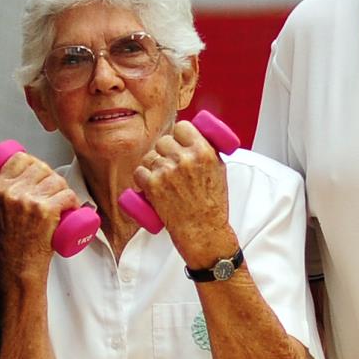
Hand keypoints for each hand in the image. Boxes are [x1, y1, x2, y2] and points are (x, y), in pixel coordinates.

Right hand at [0, 149, 77, 271]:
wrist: (19, 264)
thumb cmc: (13, 240)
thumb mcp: (1, 208)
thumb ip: (8, 190)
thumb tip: (26, 173)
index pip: (20, 159)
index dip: (35, 164)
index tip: (40, 175)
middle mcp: (13, 192)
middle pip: (42, 167)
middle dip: (52, 178)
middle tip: (52, 194)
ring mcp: (30, 200)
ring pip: (57, 180)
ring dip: (64, 190)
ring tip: (60, 204)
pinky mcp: (46, 210)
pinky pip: (67, 195)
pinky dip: (74, 201)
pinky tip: (70, 208)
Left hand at [134, 119, 231, 262]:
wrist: (204, 231)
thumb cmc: (213, 205)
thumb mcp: (219, 170)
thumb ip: (207, 151)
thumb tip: (192, 139)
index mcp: (204, 151)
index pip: (182, 127)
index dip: (178, 135)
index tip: (178, 143)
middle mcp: (184, 159)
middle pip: (163, 141)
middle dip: (165, 152)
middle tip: (170, 164)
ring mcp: (167, 172)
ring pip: (150, 156)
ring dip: (153, 165)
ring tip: (162, 178)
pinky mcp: (152, 186)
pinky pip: (139, 172)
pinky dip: (142, 178)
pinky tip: (150, 185)